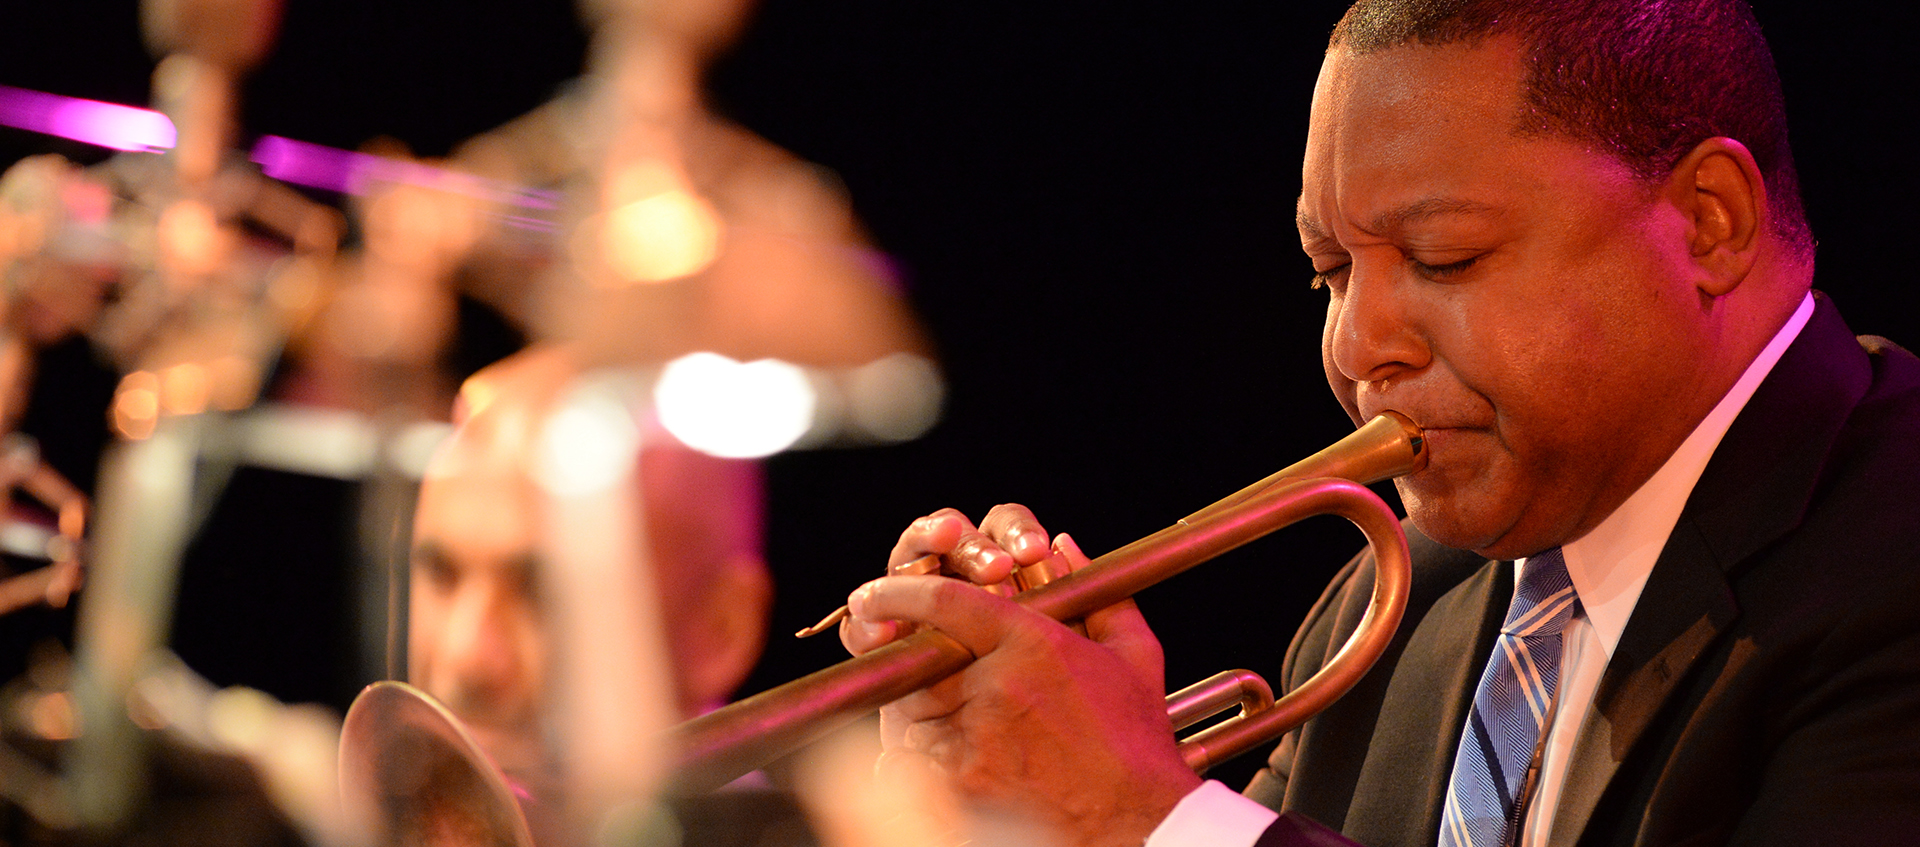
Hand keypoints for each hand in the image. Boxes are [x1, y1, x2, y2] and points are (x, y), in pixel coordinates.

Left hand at [841, 505, 1202, 846]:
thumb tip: (1064, 545)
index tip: (871, 594)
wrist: (1138, 824)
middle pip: (920, 660)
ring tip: (958, 729)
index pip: (944, 601)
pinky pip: (916, 761)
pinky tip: (957, 765)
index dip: (898, 592)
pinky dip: (923, 761)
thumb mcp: (1132, 656)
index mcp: (1032, 643)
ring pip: (913, 713)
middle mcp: (997, 684)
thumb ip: (1095, 592)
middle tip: (931, 679)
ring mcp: (976, 736)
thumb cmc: (1136, 742)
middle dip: (918, 668)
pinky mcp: (964, 782)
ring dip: (922, 716)